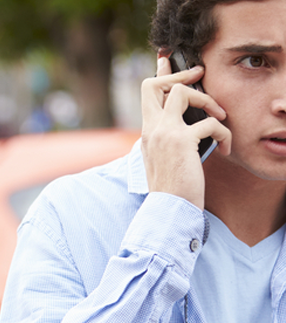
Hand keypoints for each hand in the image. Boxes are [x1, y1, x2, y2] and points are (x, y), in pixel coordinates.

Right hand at [141, 55, 230, 209]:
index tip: (168, 62)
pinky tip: (226, 149)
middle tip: (201, 75)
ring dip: (207, 100)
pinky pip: (211, 122)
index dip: (160, 74)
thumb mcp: (164, 159)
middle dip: (181, 75)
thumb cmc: (171, 188)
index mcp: (147, 132)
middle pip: (156, 85)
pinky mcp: (183, 141)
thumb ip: (169, 140)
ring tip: (220, 116)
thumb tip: (187, 128)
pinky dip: (224, 133)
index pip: (147, 94)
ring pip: (182, 92)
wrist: (168, 208)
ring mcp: (165, 133)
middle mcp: (151, 129)